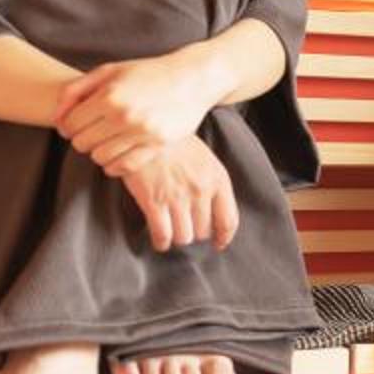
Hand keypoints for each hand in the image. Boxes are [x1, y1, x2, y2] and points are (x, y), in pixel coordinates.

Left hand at [58, 51, 223, 171]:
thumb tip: (56, 117)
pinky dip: (114, 166)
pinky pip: (124, 167)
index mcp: (109, 96)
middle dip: (81, 139)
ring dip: (97, 152)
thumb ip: (76, 90)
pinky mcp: (157, 146)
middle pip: (82, 143)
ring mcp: (142, 133)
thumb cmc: (147, 73)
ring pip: (100, 158)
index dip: (66, 126)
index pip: (70, 124)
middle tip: (90, 132)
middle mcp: (124, 116)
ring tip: (104, 141)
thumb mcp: (109, 71)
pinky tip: (115, 155)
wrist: (191, 79)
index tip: (73, 124)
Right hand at [113, 137, 239, 251]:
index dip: (224, 236)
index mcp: (217, 179)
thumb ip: (212, 183)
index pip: (228, 220)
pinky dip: (161, 242)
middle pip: (204, 231)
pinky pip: (163, 235)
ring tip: (171, 230)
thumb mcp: (204, 158)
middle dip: (195, 232)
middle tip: (184, 226)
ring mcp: (178, 197)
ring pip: (184, 236)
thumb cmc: (174, 143)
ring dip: (178, 237)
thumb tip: (214, 213)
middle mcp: (201, 190)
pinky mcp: (154, 201)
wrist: (145, 129)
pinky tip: (159, 240)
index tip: (218, 243)